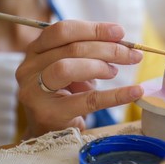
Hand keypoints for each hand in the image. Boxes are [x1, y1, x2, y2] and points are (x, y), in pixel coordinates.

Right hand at [15, 20, 143, 138]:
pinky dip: (116, 95)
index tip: (120, 32)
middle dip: (108, 48)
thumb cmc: (64, 96)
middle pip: (71, 48)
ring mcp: (34, 91)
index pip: (63, 30)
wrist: (49, 133)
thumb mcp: (73, 69)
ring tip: (115, 72)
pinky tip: (135, 92)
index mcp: (36, 50)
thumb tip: (121, 43)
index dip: (94, 29)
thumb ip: (89, 54)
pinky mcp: (48, 113)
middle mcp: (29, 68)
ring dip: (101, 66)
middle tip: (132, 55)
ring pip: (68, 68)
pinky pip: (87, 100)